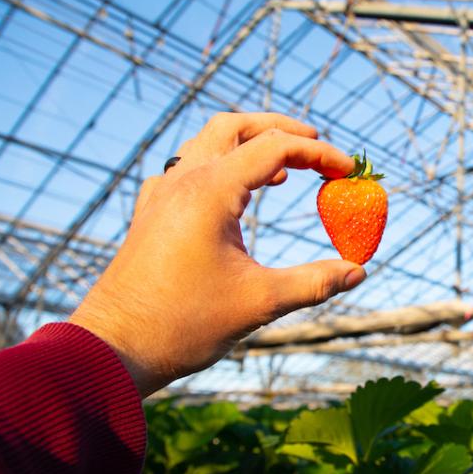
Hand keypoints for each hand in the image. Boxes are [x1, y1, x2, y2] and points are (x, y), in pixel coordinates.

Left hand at [70, 112, 365, 396]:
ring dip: (249, 144)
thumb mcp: (260, 303)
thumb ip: (315, 283)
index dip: (320, 155)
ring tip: (286, 170)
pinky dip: (222, 165)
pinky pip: (188, 167)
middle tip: (317, 145)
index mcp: (210, 191)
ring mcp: (162, 194)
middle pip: (235, 126)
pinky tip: (237, 194)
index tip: (349, 171)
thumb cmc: (183, 324)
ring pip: (208, 142)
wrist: (113, 347)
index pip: (275, 148)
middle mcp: (182, 180)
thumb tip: (359, 271)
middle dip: (280, 128)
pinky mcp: (152, 213)